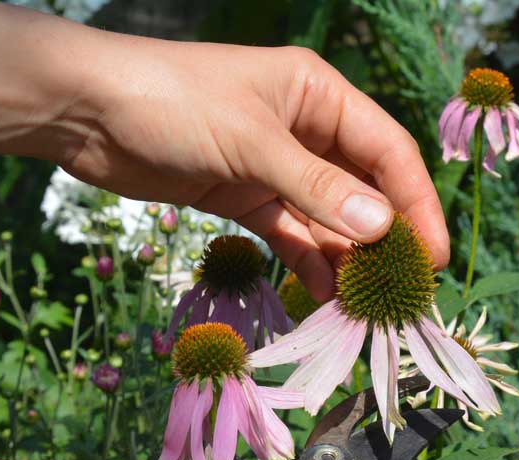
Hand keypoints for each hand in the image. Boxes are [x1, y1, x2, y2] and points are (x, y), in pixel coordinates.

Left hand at [45, 34, 449, 300]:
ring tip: (366, 306)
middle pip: (362, 188)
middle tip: (404, 293)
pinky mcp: (243, 196)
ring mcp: (273, 165)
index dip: (416, 205)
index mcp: (318, 94)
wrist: (86, 112)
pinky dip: (306, 262)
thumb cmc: (171, 102)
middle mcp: (304, 127)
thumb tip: (381, 231)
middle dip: (384, 239)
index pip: (387, 151)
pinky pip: (289, 233)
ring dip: (346, 259)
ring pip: (326, 218)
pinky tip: (324, 295)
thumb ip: (316, 190)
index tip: (432, 258)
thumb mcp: (251, 143)